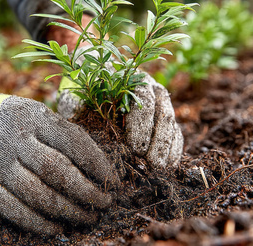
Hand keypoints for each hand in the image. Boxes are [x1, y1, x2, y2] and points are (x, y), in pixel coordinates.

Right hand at [0, 75, 117, 235]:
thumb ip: (63, 133)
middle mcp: (14, 138)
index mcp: (34, 116)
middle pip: (56, 170)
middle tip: (104, 204)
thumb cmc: (14, 120)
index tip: (113, 183)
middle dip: (86, 192)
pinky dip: (37, 223)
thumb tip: (100, 167)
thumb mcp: (37, 113)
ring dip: (67, 210)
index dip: (98, 166)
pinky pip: (13, 209)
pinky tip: (55, 228)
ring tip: (86, 217)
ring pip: (37, 194)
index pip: (73, 142)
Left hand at [58, 72, 182, 169]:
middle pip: (163, 115)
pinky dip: (172, 154)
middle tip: (149, 165)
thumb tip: (83, 114)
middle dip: (158, 143)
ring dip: (166, 151)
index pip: (144, 100)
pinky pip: (176, 138)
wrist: (90, 97)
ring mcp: (162, 107)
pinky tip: (165, 169)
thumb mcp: (75, 98)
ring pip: (172, 127)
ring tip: (157, 172)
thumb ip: (77, 103)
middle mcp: (152, 90)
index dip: (141, 125)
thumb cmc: (82, 98)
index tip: (135, 148)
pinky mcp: (166, 124)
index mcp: (132, 80)